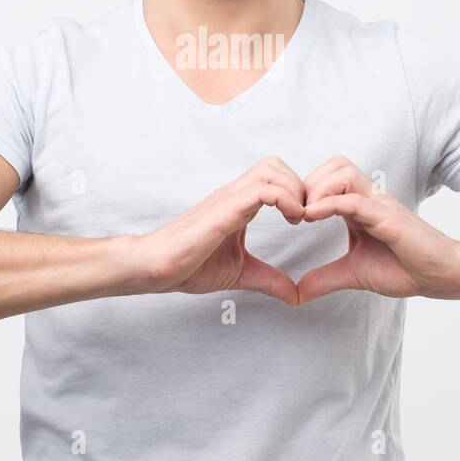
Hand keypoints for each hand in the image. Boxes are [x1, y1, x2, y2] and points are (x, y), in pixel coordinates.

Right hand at [137, 156, 305, 305]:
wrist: (156, 267)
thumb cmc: (189, 266)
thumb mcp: (241, 273)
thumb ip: (269, 280)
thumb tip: (295, 296)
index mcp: (238, 205)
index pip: (274, 177)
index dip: (296, 193)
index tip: (303, 222)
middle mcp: (234, 195)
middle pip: (275, 164)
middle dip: (299, 186)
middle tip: (303, 218)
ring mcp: (229, 199)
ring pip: (271, 169)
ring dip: (294, 190)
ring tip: (297, 219)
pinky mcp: (224, 209)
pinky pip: (263, 189)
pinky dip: (285, 199)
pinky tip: (290, 220)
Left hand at [296, 156, 459, 303]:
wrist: (441, 277)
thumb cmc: (405, 269)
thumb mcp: (354, 273)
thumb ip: (325, 278)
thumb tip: (297, 293)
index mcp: (360, 207)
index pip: (329, 177)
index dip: (306, 190)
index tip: (292, 216)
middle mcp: (370, 199)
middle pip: (335, 164)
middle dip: (309, 183)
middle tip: (297, 212)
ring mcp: (379, 205)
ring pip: (343, 172)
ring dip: (318, 189)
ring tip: (306, 215)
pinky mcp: (388, 218)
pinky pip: (354, 200)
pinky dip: (329, 204)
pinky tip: (312, 218)